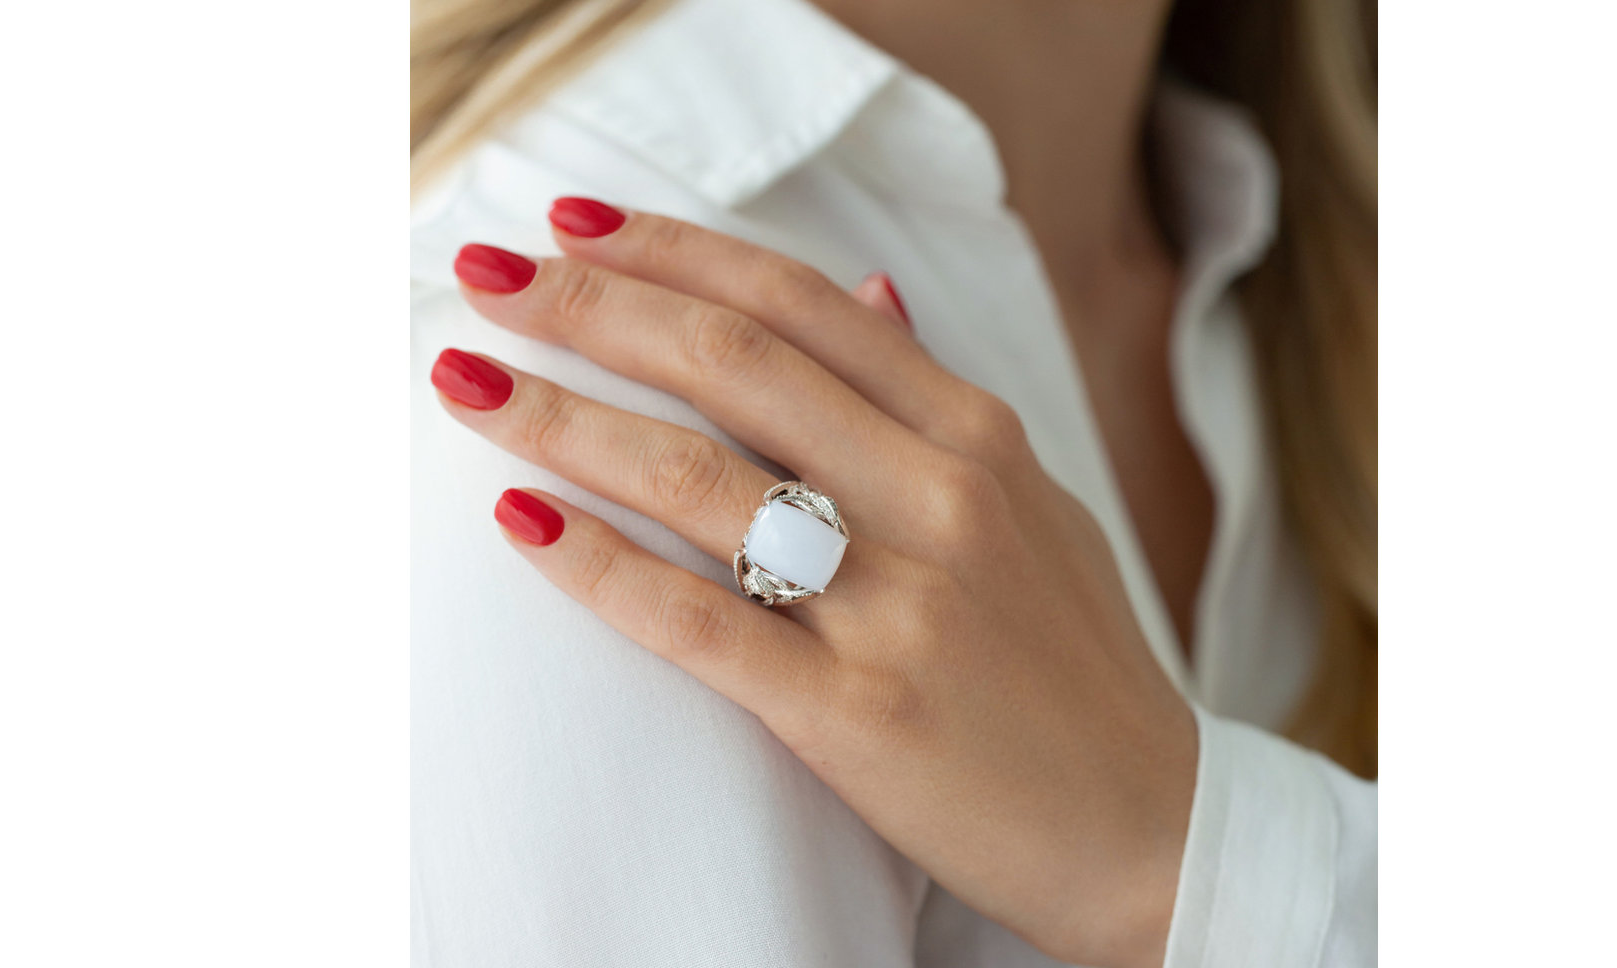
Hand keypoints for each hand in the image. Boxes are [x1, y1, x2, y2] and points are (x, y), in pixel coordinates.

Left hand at [434, 199, 1196, 967]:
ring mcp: (902, 605)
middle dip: (592, 307)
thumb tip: (866, 293)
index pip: (798, 306)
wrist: (1150, 825)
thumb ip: (939, 400)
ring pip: (700, 482)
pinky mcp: (859, 712)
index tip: (573, 224)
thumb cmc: (1077, 662)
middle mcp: (940, 499)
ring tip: (466, 380)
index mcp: (977, 435)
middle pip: (733, 366)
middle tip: (484, 274)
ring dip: (563, 418)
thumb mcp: (1034, 502)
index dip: (673, 251)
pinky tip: (521, 523)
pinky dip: (600, 567)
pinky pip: (702, 624)